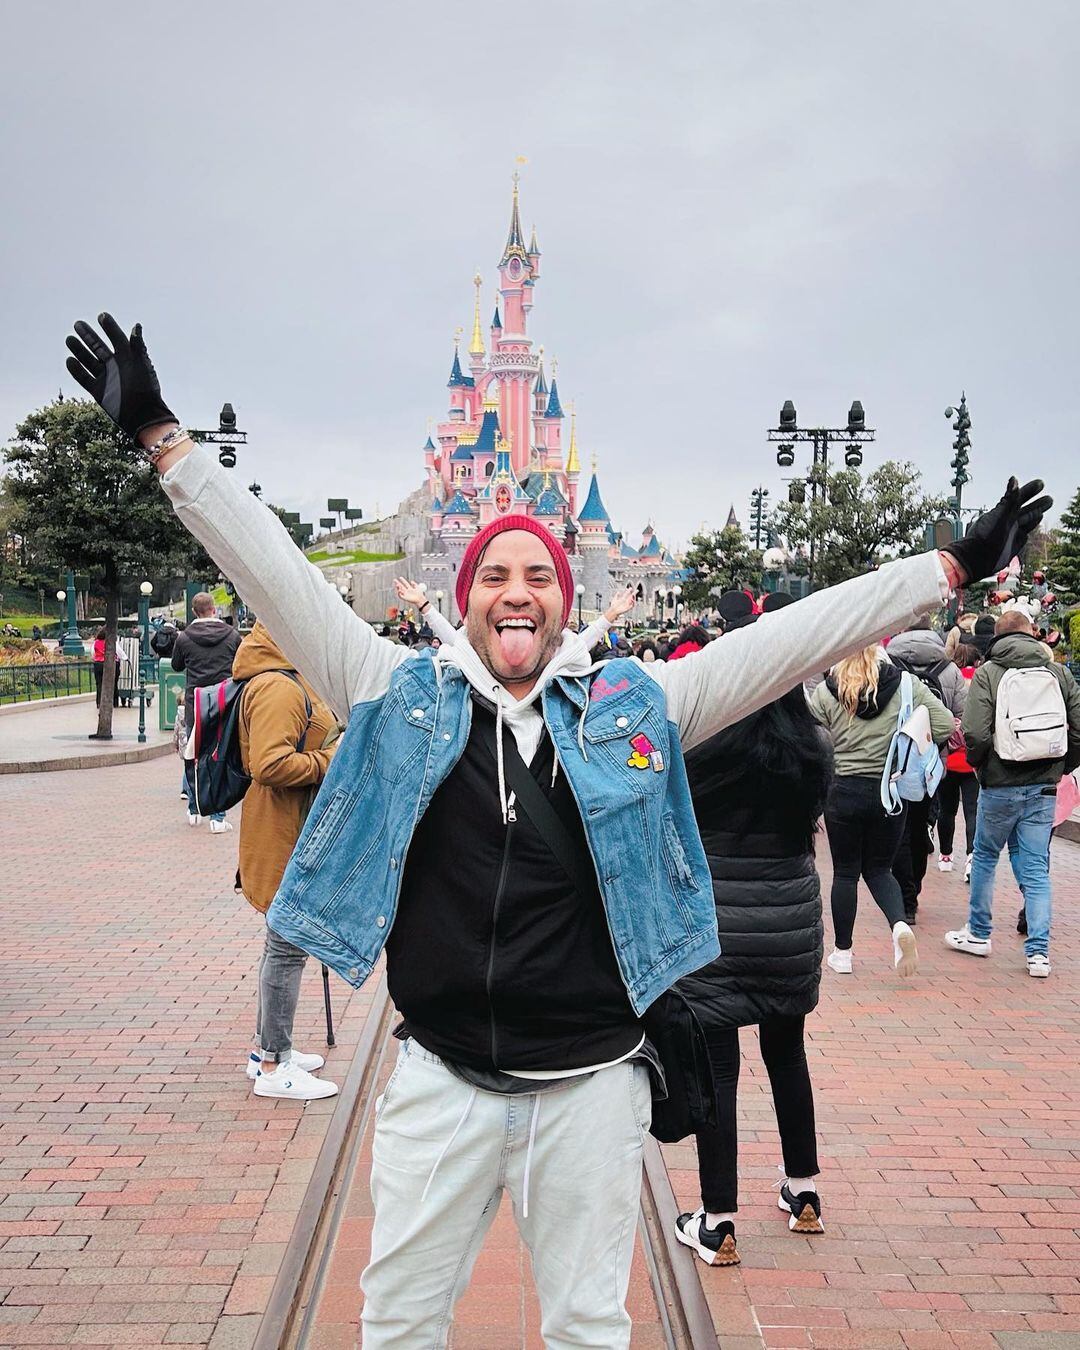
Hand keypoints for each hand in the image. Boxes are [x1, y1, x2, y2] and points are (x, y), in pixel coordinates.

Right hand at [65, 312, 176, 440]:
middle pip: (98, 347)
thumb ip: (137, 346)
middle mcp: (115, 367)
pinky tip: (69, 360)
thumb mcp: (141, 364)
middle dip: (88, 336)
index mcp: (127, 358)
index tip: (102, 316)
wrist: (143, 415)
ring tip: (70, 339)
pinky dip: (76, 370)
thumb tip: (136, 326)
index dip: (109, 327)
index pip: (116, 338)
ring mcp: (106, 379)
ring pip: (89, 361)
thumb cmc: (146, 389)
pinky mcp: (98, 392)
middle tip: (78, 324)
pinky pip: (84, 378)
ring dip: (79, 350)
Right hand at [394, 577, 426, 609]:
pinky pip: (400, 595)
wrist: (420, 600)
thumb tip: (411, 581)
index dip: (403, 580)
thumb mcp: (418, 587)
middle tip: (394, 580)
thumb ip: (414, 584)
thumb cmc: (420, 594)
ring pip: (400, 590)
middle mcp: (407, 591)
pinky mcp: (404, 598)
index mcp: (410, 588)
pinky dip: (399, 593)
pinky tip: (399, 590)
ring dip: (398, 587)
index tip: (400, 577)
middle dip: (398, 583)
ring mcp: (405, 594)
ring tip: (397, 585)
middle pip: (401, 586)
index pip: (405, 583)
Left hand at [604, 586, 635, 623]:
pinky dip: (633, 603)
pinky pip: (633, 605)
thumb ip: (616, 595)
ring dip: (634, 598)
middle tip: (637, 590)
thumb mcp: (614, 599)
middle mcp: (626, 601)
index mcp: (623, 599)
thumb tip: (618, 592)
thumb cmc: (613, 606)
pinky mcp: (628, 608)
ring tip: (633, 595)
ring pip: (633, 600)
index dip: (629, 591)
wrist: (614, 611)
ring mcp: (627, 604)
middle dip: (634, 593)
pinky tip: (632, 600)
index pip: (627, 594)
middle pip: (631, 596)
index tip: (631, 588)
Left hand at [942, 478, 1052, 584]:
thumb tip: (1014, 479)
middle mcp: (1008, 522)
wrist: (975, 560)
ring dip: (1036, 513)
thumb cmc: (984, 538)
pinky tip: (1035, 524)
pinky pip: (1024, 534)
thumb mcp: (999, 516)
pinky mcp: (1013, 545)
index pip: (1020, 498)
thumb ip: (1008, 500)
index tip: (1041, 483)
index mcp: (1004, 512)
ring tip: (1045, 507)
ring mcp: (1011, 533)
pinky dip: (1031, 528)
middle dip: (1038, 503)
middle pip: (1026, 509)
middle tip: (1049, 497)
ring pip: (1027, 521)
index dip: (1030, 490)